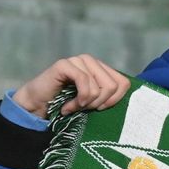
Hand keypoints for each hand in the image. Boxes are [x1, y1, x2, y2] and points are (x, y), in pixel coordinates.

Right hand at [12, 55, 130, 117]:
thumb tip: (129, 98)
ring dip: (87, 103)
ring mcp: (78, 60)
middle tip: (85, 108)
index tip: (99, 109)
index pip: (124, 83)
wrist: (38, 106)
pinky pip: (84, 82)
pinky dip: (78, 99)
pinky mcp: (65, 64)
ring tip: (75, 107)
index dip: (114, 101)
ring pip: (99, 87)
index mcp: (102, 69)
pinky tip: (69, 106)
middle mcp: (92, 61)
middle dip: (99, 103)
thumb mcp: (94, 101)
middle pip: (112, 86)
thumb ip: (109, 95)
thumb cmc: (68, 104)